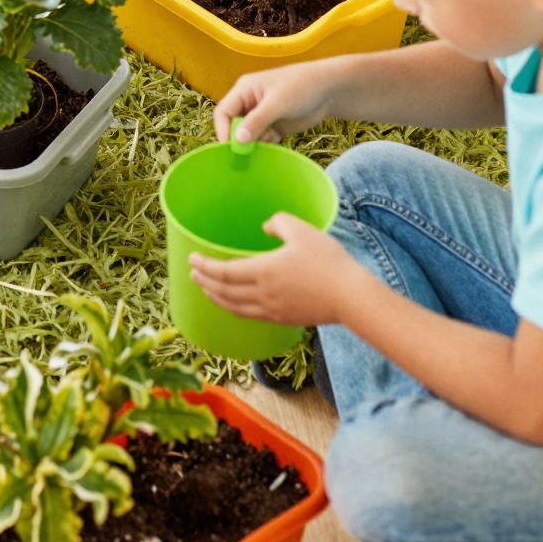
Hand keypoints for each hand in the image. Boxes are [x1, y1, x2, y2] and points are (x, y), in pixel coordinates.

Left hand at [190, 217, 359, 327]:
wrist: (350, 297)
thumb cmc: (327, 261)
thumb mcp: (302, 230)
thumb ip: (278, 223)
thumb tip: (265, 227)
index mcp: (263, 271)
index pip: (223, 272)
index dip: (204, 266)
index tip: (192, 258)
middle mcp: (262, 294)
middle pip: (223, 291)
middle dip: (204, 281)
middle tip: (193, 273)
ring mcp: (271, 310)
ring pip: (234, 307)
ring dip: (216, 298)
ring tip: (206, 290)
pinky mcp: (282, 318)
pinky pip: (249, 314)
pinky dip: (234, 308)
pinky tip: (234, 303)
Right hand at [214, 60, 336, 144]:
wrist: (328, 91)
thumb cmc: (301, 87)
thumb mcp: (277, 103)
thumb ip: (257, 121)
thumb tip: (237, 140)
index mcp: (244, 90)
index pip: (223, 112)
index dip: (223, 130)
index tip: (231, 148)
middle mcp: (248, 103)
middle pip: (233, 126)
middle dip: (241, 139)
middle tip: (253, 149)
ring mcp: (261, 115)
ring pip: (247, 136)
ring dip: (256, 142)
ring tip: (272, 137)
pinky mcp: (272, 126)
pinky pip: (260, 140)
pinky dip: (266, 144)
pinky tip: (278, 138)